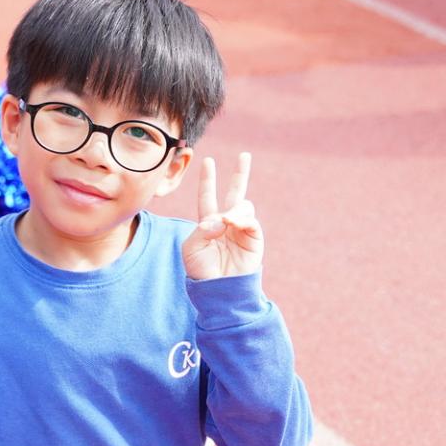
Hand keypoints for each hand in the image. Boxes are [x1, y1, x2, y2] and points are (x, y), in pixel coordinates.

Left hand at [182, 152, 261, 280]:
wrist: (218, 289)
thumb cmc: (201, 270)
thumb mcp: (191, 247)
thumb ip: (203, 229)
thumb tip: (223, 220)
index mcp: (208, 223)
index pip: (208, 196)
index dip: (208, 180)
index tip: (208, 161)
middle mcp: (226, 223)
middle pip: (235, 193)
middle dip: (240, 174)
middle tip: (245, 155)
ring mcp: (241, 230)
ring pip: (243, 205)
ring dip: (233, 211)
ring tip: (227, 222)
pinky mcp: (254, 238)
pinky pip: (250, 221)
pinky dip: (242, 219)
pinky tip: (233, 224)